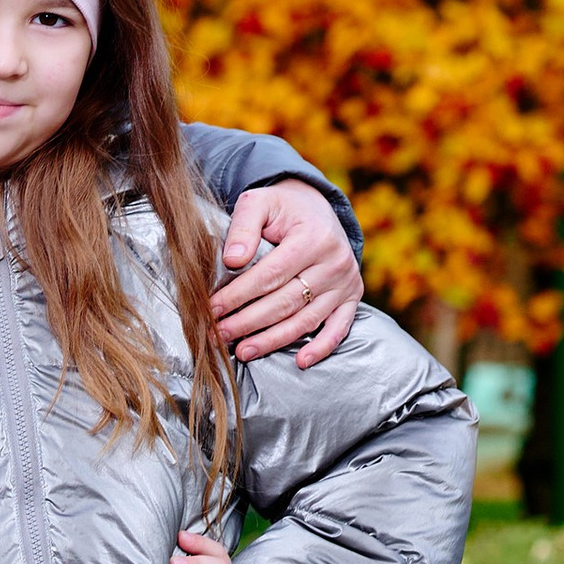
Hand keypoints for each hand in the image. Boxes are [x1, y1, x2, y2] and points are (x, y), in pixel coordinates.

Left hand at [214, 180, 359, 363]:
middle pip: (285, 302)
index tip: (212, 308)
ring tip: (243, 351)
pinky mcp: (351, 297)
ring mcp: (345, 283)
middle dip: (248, 322)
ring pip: (306, 320)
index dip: (239, 295)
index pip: (270, 275)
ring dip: (273, 340)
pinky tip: (300, 361)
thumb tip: (232, 260)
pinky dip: (321, 347)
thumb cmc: (282, 208)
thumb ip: (243, 226)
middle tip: (219, 334)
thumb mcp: (260, 202)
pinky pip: (339, 328)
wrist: (317, 207)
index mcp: (312, 238)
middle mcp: (334, 262)